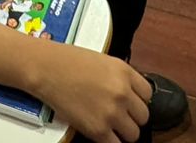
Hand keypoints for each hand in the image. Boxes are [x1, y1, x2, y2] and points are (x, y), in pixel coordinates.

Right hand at [33, 50, 150, 142]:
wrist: (47, 69)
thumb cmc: (68, 61)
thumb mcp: (103, 61)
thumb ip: (120, 77)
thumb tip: (128, 94)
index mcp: (125, 72)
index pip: (148, 94)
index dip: (137, 100)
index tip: (130, 104)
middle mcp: (122, 92)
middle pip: (143, 116)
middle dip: (132, 117)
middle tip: (119, 116)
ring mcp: (112, 113)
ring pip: (133, 134)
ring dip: (123, 132)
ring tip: (110, 127)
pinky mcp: (98, 129)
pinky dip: (111, 141)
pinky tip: (102, 135)